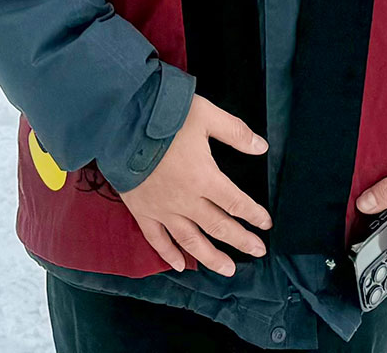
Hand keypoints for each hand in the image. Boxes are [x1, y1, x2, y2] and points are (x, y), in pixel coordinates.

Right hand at [118, 95, 269, 276]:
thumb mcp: (206, 115)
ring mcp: (163, 209)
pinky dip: (168, 254)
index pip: (236, 203)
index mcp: (205, 178)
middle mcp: (186, 200)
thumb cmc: (164, 117)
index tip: (265, 224)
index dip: (254, 215)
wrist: (120, 123)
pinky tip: (180, 266)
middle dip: (241, 240)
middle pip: (219, 226)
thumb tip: (261, 147)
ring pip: (191, 241)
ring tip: (227, 269)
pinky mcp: (141, 210)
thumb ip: (235, 132)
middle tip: (258, 251)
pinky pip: (156, 239)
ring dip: (211, 257)